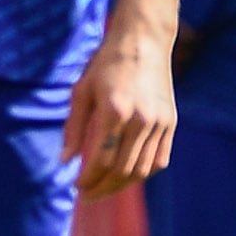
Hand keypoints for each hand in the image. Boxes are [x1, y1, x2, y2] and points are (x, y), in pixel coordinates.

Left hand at [61, 27, 178, 198]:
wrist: (144, 41)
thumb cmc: (107, 63)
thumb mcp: (82, 91)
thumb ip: (74, 128)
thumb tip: (65, 162)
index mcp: (114, 111)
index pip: (100, 160)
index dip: (86, 179)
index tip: (75, 186)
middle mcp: (140, 120)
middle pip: (121, 170)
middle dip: (101, 188)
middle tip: (87, 194)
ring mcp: (159, 123)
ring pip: (141, 170)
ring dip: (121, 185)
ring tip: (105, 188)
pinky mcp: (170, 123)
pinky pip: (159, 160)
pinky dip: (143, 173)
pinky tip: (127, 175)